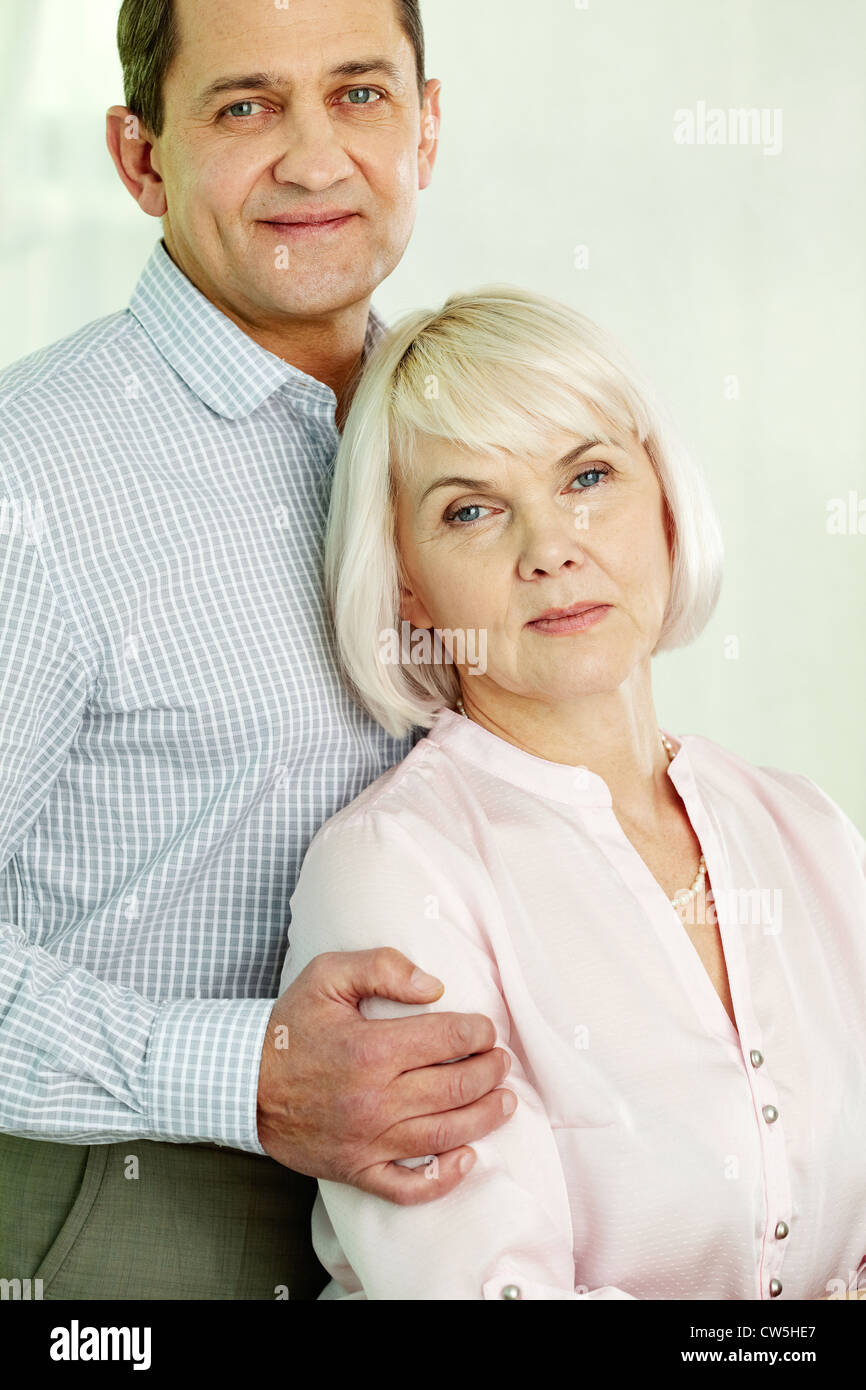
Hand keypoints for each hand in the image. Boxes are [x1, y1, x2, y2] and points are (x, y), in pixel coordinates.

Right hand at [256, 947, 515, 1202]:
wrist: (242, 1083)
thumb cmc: (289, 1027)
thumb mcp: (327, 975)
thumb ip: (382, 968)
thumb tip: (434, 986)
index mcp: (370, 1050)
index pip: (447, 1040)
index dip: (477, 1033)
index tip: (485, 1030)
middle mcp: (374, 1100)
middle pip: (455, 1088)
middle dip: (490, 1072)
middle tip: (501, 1061)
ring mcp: (367, 1141)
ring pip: (444, 1136)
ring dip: (484, 1118)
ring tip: (505, 1101)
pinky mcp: (357, 1170)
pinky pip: (409, 1187)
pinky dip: (444, 1178)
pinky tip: (467, 1158)